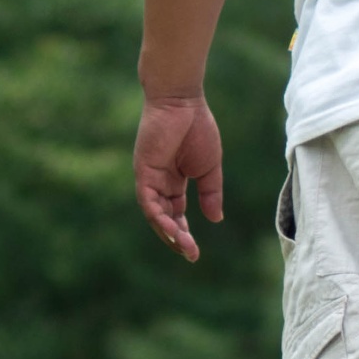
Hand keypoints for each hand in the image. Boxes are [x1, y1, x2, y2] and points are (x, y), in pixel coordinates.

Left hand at [135, 91, 225, 263]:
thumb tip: (215, 220)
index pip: (175, 213)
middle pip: (164, 218)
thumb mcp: (209, 168)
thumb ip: (211, 193)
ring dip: (168, 233)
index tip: (195, 252)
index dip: (184, 232)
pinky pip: (149, 202)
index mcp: (173, 181)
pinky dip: (159, 218)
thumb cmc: (197, 128)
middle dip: (177, 238)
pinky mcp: (143, 172)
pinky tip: (173, 230)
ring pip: (155, 215)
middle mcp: (158, 183)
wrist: (182, 103)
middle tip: (191, 255)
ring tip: (184, 247)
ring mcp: (149, 178)